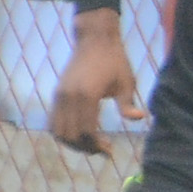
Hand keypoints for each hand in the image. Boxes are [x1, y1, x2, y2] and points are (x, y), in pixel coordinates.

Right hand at [48, 11, 140, 154]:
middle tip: (102, 150)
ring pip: (57, 131)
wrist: (94, 40)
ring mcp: (59, 96)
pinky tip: (79, 135)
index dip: (96, 145)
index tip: (110, 150)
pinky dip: (63, 133)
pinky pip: (53, 122)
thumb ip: (128, 104)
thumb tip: (139, 119)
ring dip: (72, 143)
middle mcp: (68, 97)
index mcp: (87, 95)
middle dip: (85, 148)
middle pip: (70, 135)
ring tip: (90, 145)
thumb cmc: (115, 61)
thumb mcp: (126, 81)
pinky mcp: (57, 94)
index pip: (86, 131)